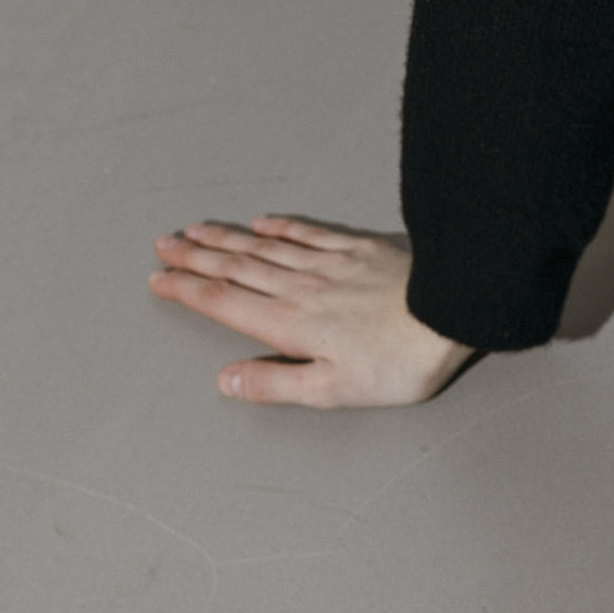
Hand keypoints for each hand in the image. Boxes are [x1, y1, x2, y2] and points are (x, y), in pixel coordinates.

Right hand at [148, 215, 476, 406]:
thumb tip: (227, 380)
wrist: (453, 308)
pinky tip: (263, 222)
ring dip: (226, 237)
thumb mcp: (334, 390)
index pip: (224, 302)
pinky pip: (308, 232)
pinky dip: (280, 226)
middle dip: (195, 256)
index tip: (160, 279)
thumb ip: (276, 384)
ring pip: (264, 246)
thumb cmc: (401, 359)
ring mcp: (330, 261)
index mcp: (290, 324)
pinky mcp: (359, 247)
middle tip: (164, 245)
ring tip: (196, 230)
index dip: (188, 289)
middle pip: (236, 267)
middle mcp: (302, 286)